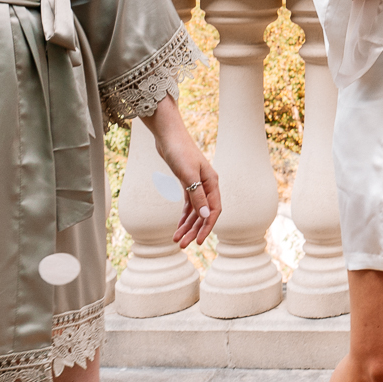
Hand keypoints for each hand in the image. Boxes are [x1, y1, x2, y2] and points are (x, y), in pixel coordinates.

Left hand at [146, 96, 222, 244]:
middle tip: (182, 245)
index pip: (214, 211)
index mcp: (212, 183)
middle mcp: (207, 185)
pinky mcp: (187, 183)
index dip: (207, 227)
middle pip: (203, 214)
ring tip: (176, 240)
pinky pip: (188, 205)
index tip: (198, 242)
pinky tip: (178, 226)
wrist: (168, 136)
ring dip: (187, 226)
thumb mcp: (188, 175)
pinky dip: (183, 216)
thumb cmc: (180, 152)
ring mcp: (197, 185)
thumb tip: (205, 218)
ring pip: (195, 211)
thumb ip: (197, 197)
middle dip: (193, 231)